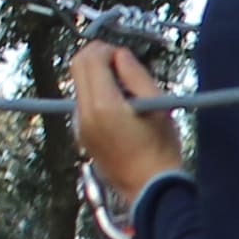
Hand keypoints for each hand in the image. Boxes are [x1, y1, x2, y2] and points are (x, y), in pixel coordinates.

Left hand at [69, 42, 184, 204]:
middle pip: (77, 66)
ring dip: (97, 76)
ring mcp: (79, 126)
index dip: (107, 50)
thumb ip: (136, 74)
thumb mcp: (158, 105)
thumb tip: (120, 56)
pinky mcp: (81, 135)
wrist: (150, 188)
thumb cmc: (161, 149)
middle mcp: (84, 114)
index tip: (125, 58)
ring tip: (125, 91)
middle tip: (121, 65)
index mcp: (103, 105)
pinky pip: (83, 103)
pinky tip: (119, 109)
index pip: (90, 58)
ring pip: (79, 84)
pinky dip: (96, 94)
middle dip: (97, 57)